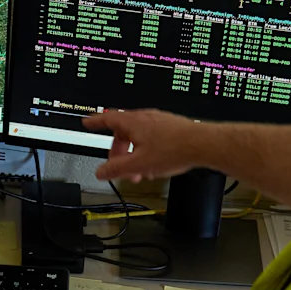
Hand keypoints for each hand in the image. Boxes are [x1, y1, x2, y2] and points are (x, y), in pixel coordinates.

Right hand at [85, 109, 210, 182]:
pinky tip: (154, 164)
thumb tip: (101, 171)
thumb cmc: (174, 149)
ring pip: (138, 137)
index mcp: (133, 123)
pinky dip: (147, 150)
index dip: (95, 122)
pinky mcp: (171, 127)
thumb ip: (116, 169)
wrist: (203, 144)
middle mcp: (145, 118)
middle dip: (119, 152)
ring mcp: (159, 121)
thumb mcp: (138, 164)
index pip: (107, 119)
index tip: (88, 122)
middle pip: (123, 132)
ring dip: (134, 154)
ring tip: (139, 171)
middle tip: (118, 167)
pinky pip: (151, 137)